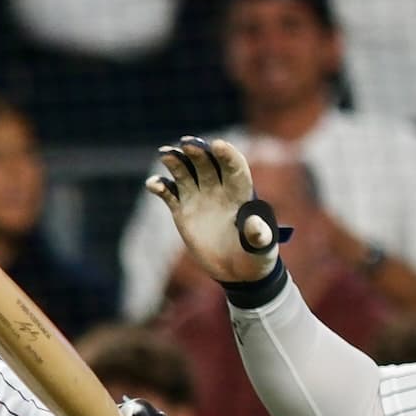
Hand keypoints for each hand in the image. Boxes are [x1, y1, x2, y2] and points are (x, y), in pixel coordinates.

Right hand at [147, 137, 291, 286]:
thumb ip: (259, 235)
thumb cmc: (256, 258)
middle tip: (186, 143)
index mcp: (241, 194)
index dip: (227, 155)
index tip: (217, 145)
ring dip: (176, 162)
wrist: (238, 272)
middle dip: (197, 152)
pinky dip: (161, 187)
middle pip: (207, 164)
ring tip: (165, 153)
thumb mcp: (263, 248)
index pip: (234, 168)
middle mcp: (219, 191)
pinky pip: (170, 195)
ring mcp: (199, 199)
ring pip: (186, 173)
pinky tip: (152, 184)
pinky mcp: (183, 212)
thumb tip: (253, 223)